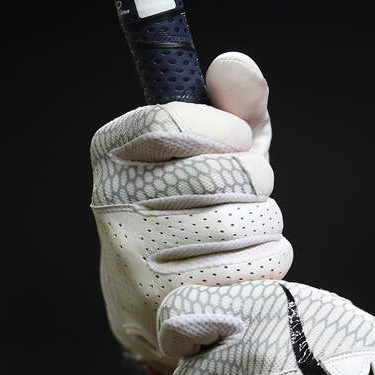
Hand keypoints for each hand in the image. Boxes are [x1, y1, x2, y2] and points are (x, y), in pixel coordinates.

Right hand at [90, 53, 291, 372]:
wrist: (161, 302)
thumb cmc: (198, 207)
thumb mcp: (217, 148)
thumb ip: (234, 103)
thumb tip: (234, 67)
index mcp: (111, 152)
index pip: (167, 119)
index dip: (222, 128)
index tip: (238, 140)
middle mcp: (108, 204)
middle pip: (217, 174)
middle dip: (256, 180)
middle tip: (251, 193)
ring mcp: (132, 260)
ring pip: (240, 224)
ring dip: (266, 225)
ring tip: (248, 232)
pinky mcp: (164, 307)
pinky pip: (248, 270)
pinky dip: (267, 263)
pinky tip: (247, 266)